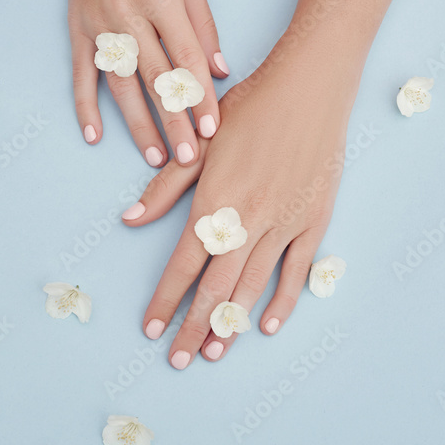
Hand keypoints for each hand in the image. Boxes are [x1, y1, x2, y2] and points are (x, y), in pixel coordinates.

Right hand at [60, 0, 226, 166]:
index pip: (185, 58)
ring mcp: (97, 20)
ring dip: (137, 125)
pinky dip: (85, 105)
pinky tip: (94, 135)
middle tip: (187, 159)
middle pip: (155, 79)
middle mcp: (127, 10)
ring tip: (155, 157)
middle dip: (174, 122)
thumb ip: (203, 23)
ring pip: (119, 84)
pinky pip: (80, 72)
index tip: (212, 129)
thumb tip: (219, 71)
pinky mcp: (76, 24)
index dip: (200, 97)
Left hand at [122, 38, 355, 367]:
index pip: (183, 265)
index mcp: (215, 201)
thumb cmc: (250, 106)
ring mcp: (285, 222)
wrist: (310, 85)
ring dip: (232, 322)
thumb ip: (166, 187)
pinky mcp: (314, 219)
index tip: (151, 330)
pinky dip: (282, 301)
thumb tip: (129, 219)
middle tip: (179, 359)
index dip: (165, 301)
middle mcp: (249, 219)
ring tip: (215, 352)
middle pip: (216, 287)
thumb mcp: (201, 144)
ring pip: (253, 286)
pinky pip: (297, 271)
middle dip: (195, 327)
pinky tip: (265, 325)